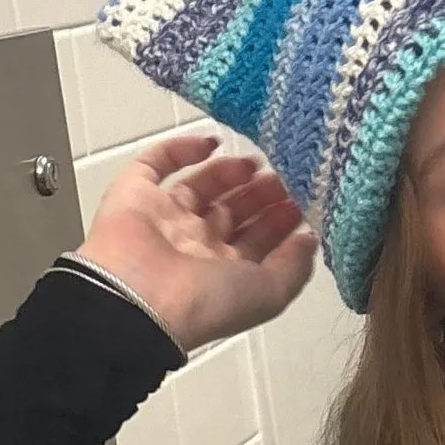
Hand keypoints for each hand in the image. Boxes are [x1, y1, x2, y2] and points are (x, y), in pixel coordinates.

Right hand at [77, 130, 318, 353]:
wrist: (141, 298)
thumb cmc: (207, 302)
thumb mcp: (270, 293)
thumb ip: (295, 267)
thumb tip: (310, 240)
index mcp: (224, 273)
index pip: (257, 240)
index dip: (280, 220)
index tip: (304, 199)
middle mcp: (195, 246)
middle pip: (232, 211)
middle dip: (260, 193)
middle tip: (285, 175)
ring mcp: (165, 218)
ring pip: (200, 186)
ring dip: (229, 172)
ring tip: (256, 162)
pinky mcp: (135, 194)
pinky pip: (156, 164)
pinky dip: (181, 149)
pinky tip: (211, 143)